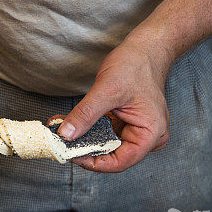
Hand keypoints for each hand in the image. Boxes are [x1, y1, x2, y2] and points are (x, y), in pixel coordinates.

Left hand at [56, 36, 171, 171]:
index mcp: (151, 134)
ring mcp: (136, 132)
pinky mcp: (126, 125)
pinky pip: (104, 133)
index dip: (94, 162)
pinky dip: (87, 130)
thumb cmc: (136, 65)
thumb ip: (86, 115)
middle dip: (85, 150)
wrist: (145, 49)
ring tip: (61, 132)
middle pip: (112, 156)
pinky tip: (69, 124)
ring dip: (83, 140)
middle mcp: (147, 138)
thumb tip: (66, 134)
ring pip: (106, 145)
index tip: (72, 155)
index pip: (120, 162)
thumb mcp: (107, 90)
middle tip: (62, 144)